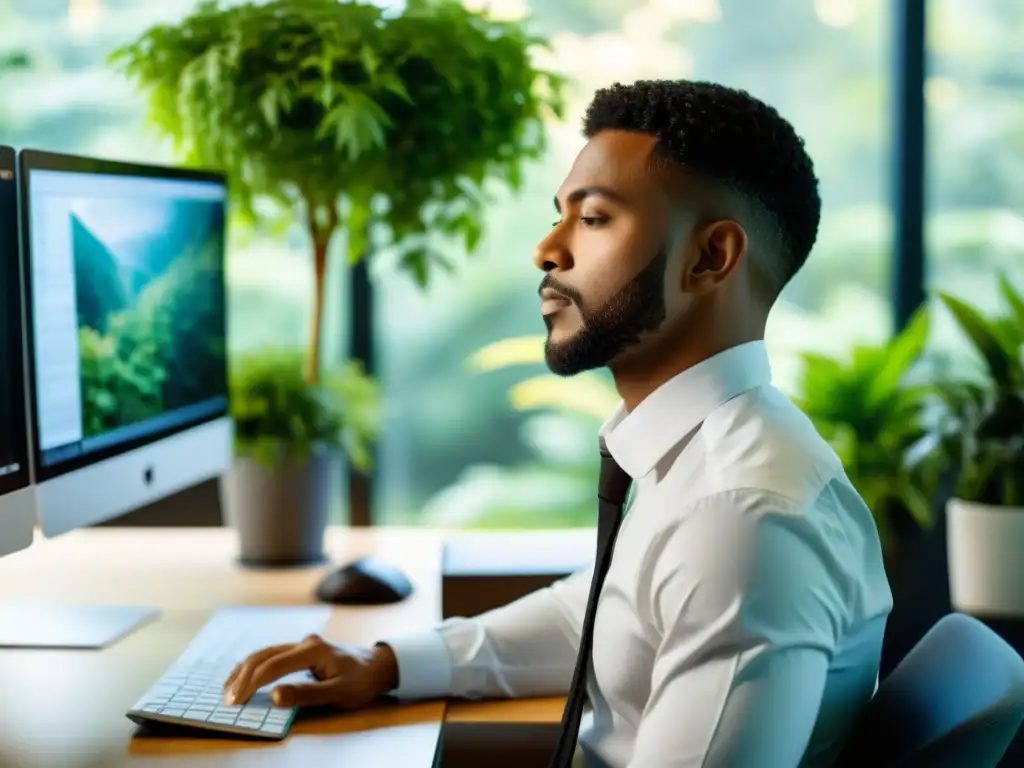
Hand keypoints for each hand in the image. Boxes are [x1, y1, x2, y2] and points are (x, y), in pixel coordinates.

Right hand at [223, 634, 398, 708]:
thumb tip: (275, 696)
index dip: (252, 684)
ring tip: (228, 689)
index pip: (273, 666)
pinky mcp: (301, 650)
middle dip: (243, 678)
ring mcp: (302, 644)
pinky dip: (254, 666)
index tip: (236, 701)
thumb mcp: (339, 692)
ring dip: (244, 670)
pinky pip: (271, 655)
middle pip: (264, 656)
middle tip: (228, 700)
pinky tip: (244, 676)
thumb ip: (308, 694)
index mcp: (312, 650)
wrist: (378, 666)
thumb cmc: (361, 681)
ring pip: (265, 653)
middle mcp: (304, 643)